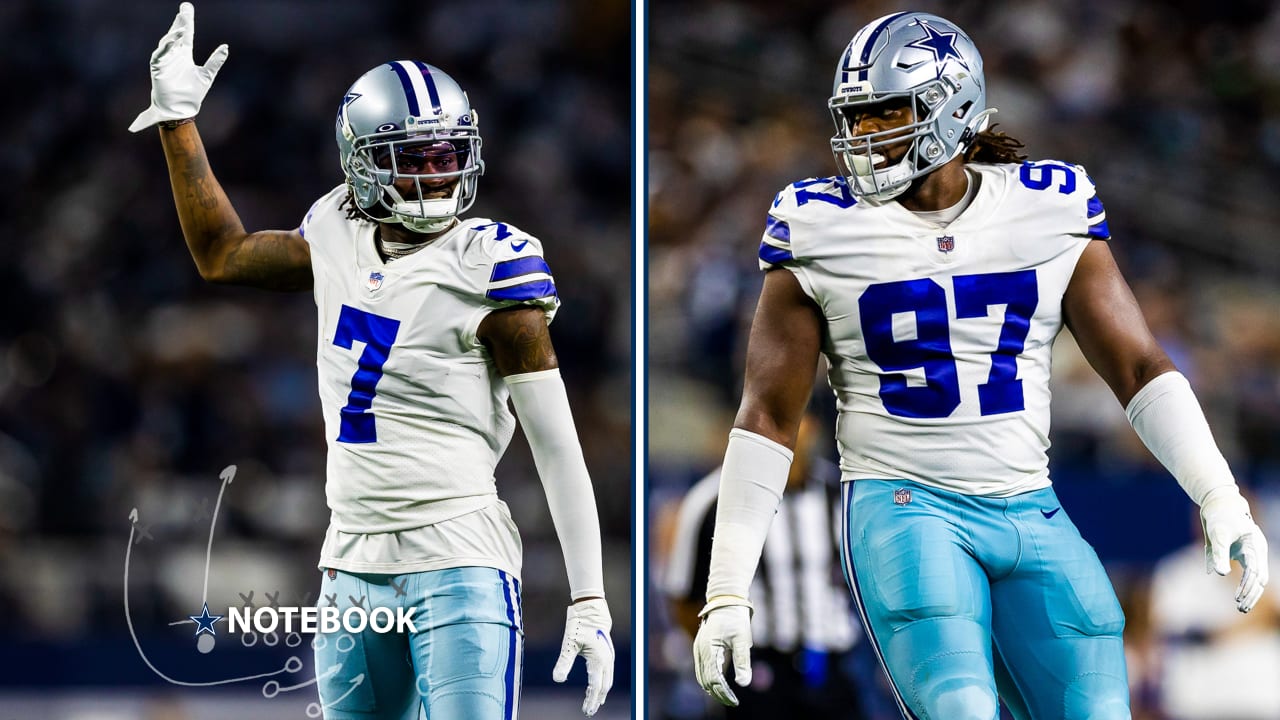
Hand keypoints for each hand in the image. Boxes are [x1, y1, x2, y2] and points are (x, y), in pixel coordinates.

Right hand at [128, 2, 228, 131]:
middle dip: (180, 22)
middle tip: (184, 9)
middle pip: (176, 34)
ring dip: (174, 34)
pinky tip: (172, 40)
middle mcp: (174, 55)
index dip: (187, 22)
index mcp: (184, 55)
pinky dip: (166, 47)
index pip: (187, 35)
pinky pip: (159, 54)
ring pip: (168, 42)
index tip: (187, 8)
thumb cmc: (192, 95)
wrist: (181, 110)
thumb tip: (226, 47)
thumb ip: (215, 61)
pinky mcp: (158, 68)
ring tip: (182, 27)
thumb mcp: (207, 75)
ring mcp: (165, 60)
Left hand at [553, 598, 613, 716]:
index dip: (591, 700)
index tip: (586, 711)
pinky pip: (607, 673)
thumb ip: (564, 662)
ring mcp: (609, 657)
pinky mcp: (607, 653)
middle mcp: (607, 660)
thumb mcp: (569, 643)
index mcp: (599, 660)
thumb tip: (557, 680)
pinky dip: (602, 683)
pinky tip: (595, 686)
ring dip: (600, 692)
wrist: (592, 609)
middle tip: (589, 711)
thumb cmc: (580, 624)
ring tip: (594, 702)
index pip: (596, 687)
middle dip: (597, 699)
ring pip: (607, 680)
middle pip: (604, 686)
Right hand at [693, 598, 752, 705]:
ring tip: (726, 696)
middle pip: (705, 680)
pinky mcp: (700, 648)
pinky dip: (708, 679)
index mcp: (709, 649)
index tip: (734, 701)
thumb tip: (744, 683)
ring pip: (701, 676)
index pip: (714, 679)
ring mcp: (698, 649)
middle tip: (732, 701)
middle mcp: (700, 651)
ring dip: (712, 688)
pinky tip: (718, 685)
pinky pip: (701, 669)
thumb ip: (743, 662)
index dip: (723, 693)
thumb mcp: (742, 640)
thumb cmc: (735, 619)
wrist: (725, 601)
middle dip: (718, 693)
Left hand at [1201, 487, 1269, 612]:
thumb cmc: (1219, 518)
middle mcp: (1258, 551)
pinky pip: (1250, 574)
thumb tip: (1221, 574)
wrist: (1220, 505)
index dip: (1247, 586)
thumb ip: (1219, 553)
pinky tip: (1239, 597)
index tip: (1238, 598)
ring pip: (1257, 578)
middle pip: (1259, 578)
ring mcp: (1254, 554)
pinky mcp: (1246, 555)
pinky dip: (1246, 586)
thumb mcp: (1218, 534)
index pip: (1255, 571)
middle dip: (1251, 594)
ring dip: (1250, 593)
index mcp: (1255, 545)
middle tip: (1240, 609)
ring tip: (1240, 608)